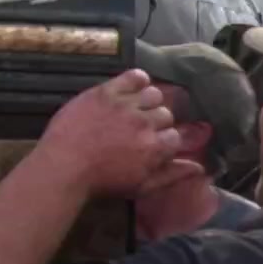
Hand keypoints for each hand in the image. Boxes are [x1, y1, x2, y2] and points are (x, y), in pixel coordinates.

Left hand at [35, 68, 196, 197]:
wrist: (64, 166)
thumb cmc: (102, 182)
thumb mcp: (140, 186)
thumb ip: (171, 175)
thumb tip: (199, 167)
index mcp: (156, 147)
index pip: (176, 136)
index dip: (166, 139)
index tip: (155, 144)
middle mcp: (146, 123)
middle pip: (165, 114)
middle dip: (157, 121)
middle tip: (141, 128)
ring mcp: (126, 105)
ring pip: (153, 93)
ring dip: (149, 101)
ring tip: (137, 108)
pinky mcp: (107, 92)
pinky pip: (133, 77)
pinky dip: (138, 79)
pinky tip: (134, 86)